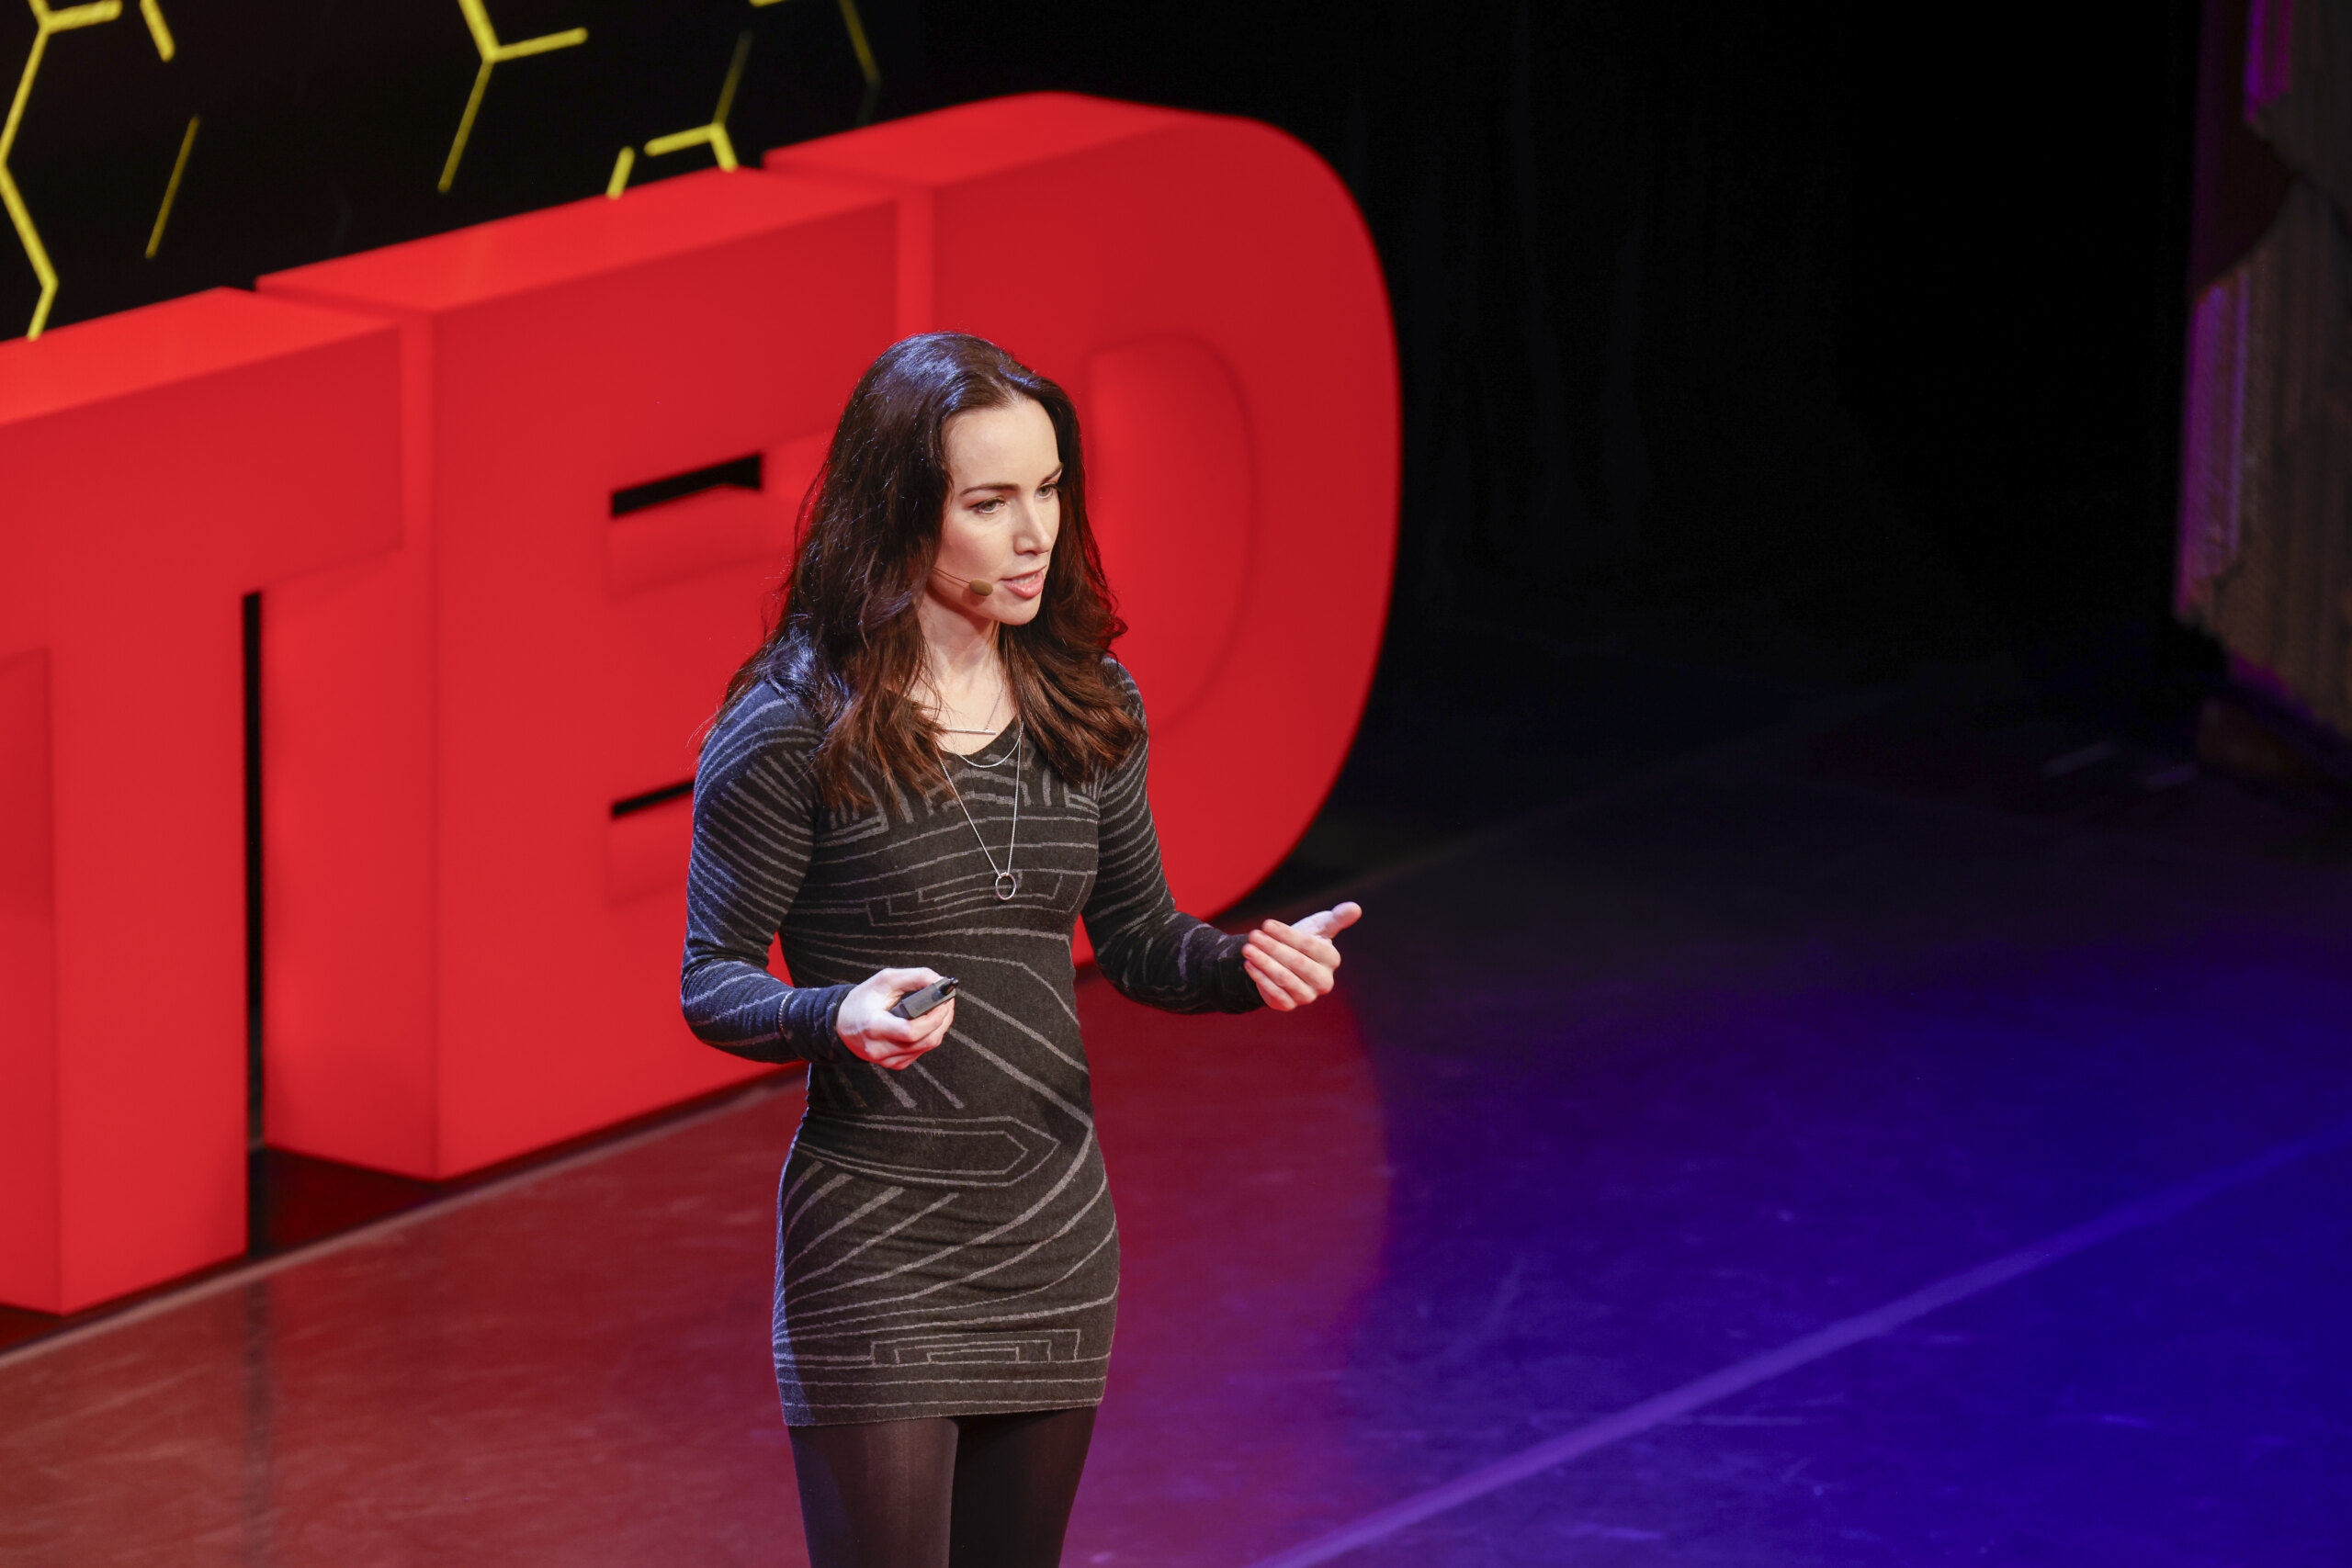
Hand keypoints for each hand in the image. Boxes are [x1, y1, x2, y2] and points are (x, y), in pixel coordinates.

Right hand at [836, 968, 956, 1068]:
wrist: (841, 1024)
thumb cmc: (862, 1001)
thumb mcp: (884, 980)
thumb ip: (914, 977)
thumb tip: (940, 981)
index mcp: (874, 1027)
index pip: (911, 1031)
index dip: (934, 1016)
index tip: (944, 1000)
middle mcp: (880, 1048)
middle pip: (925, 1040)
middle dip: (943, 1018)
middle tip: (947, 1001)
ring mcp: (888, 1060)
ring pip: (928, 1046)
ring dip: (940, 1026)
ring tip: (941, 1008)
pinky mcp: (895, 1064)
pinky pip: (922, 1051)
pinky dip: (930, 1035)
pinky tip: (928, 1023)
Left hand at [1242, 902, 1361, 1011]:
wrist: (1285, 965)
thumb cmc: (1304, 942)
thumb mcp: (1319, 927)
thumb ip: (1336, 919)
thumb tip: (1355, 908)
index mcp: (1332, 959)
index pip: (1308, 945)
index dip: (1286, 934)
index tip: (1266, 924)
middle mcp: (1324, 981)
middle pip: (1296, 962)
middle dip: (1272, 947)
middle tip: (1253, 935)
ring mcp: (1307, 995)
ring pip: (1284, 978)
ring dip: (1263, 962)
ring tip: (1247, 949)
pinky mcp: (1289, 1005)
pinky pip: (1274, 993)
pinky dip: (1260, 978)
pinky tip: (1249, 964)